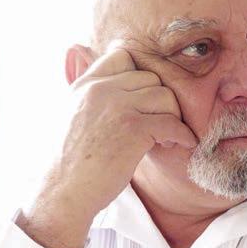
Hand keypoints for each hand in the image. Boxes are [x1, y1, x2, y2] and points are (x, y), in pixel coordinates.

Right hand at [17, 44, 198, 247]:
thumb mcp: (72, 115)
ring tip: (166, 137)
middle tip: (160, 125)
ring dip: (173, 117)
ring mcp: (117, 107)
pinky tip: (182, 144)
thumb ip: (87, 92)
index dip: (140, 76)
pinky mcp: (133, 129)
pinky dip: (183, 135)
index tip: (144, 102)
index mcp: (85, 85)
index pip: (122, 57)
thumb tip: (84, 56)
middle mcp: (100, 89)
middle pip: (151, 78)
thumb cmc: (70, 162)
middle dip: (161, 102)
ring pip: (165, 96)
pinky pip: (172, 122)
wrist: (64, 191)